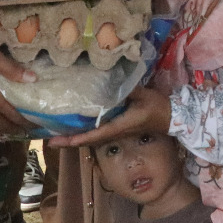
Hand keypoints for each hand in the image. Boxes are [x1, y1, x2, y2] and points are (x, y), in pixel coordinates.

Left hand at [47, 84, 171, 147]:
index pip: (95, 135)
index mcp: (120, 126)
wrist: (172, 118)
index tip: (62, 141)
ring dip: (75, 139)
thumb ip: (127, 89)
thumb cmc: (158, 107)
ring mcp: (117, 132)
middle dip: (69, 142)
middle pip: (89, 141)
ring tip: (58, 136)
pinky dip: (85, 133)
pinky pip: (98, 133)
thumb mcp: (143, 95)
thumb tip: (110, 81)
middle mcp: (116, 132)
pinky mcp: (119, 129)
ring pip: (92, 139)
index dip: (78, 138)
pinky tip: (77, 128)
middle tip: (50, 141)